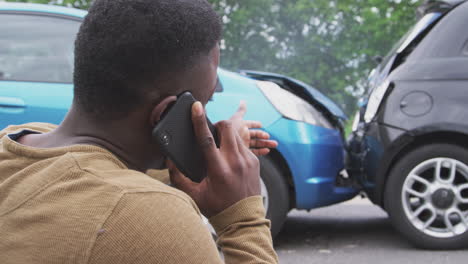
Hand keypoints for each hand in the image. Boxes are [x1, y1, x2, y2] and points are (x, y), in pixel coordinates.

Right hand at [168, 102, 260, 217]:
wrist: (244, 218)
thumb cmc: (217, 207)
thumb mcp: (194, 195)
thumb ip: (179, 177)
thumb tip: (170, 160)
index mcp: (218, 170)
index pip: (206, 139)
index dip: (199, 121)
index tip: (196, 106)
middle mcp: (235, 162)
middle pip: (227, 128)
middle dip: (218, 124)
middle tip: (211, 132)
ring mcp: (247, 161)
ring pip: (237, 134)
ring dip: (226, 134)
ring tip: (219, 144)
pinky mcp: (255, 162)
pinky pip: (243, 144)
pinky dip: (234, 144)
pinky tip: (229, 155)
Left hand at [227, 101, 277, 155]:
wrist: (222, 143)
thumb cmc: (229, 129)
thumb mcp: (236, 119)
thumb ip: (241, 110)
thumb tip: (243, 101)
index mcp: (241, 126)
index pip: (250, 124)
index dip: (255, 124)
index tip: (261, 124)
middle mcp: (242, 135)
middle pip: (255, 135)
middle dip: (264, 136)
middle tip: (269, 137)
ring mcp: (243, 144)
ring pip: (257, 143)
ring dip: (266, 144)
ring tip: (274, 144)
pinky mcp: (243, 152)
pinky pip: (254, 152)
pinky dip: (261, 151)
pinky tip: (267, 150)